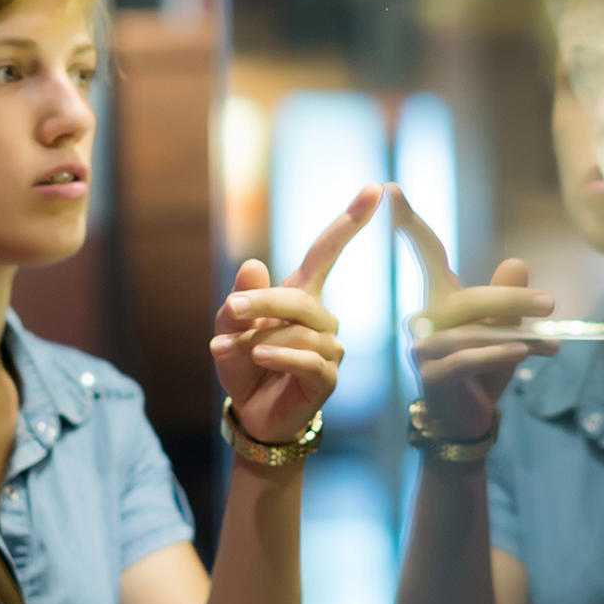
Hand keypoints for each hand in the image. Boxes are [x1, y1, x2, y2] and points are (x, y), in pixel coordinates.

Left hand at [211, 183, 381, 442]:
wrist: (251, 414)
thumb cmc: (244, 365)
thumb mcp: (229, 328)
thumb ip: (240, 297)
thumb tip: (252, 264)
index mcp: (301, 296)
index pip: (327, 251)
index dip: (350, 220)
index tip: (376, 188)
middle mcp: (322, 318)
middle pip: (301, 297)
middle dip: (265, 301)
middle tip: (233, 308)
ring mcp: (330, 348)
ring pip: (299, 332)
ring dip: (258, 339)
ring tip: (227, 350)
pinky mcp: (328, 378)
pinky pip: (310, 360)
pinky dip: (282, 356)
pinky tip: (260, 357)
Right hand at [390, 184, 555, 438]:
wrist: (468, 420)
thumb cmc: (484, 370)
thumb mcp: (505, 329)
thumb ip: (509, 298)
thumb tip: (517, 262)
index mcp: (439, 300)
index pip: (427, 254)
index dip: (408, 222)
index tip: (392, 187)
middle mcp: (423, 318)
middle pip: (469, 296)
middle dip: (513, 299)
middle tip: (552, 304)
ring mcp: (422, 347)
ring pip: (473, 329)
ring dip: (517, 335)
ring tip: (551, 343)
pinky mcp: (431, 375)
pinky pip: (469, 357)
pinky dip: (500, 354)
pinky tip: (524, 354)